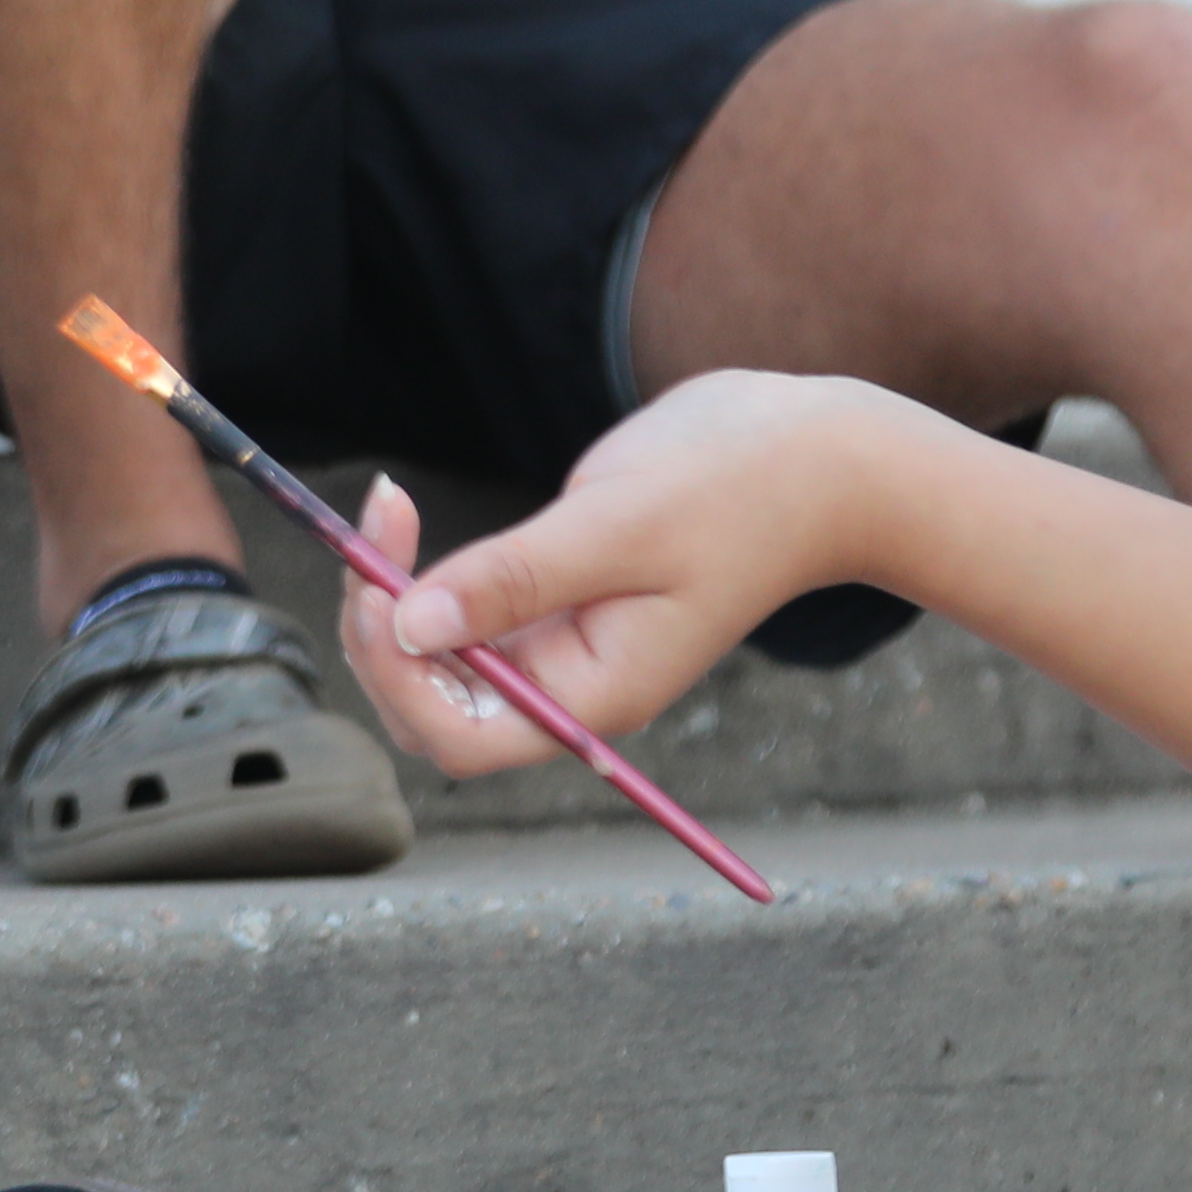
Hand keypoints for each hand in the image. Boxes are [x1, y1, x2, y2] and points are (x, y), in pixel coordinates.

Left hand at [352, 366, 933, 774]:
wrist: (818, 456)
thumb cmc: (741, 489)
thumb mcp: (622, 526)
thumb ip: (515, 578)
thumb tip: (410, 624)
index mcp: (594, 696)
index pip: (458, 735)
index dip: (395, 673)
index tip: (378, 582)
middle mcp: (570, 686)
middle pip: (431, 704)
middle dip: (377, 630)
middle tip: (373, 527)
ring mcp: (561, 644)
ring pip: (434, 658)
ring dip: (387, 598)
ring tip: (383, 512)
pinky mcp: (554, 596)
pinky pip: (461, 611)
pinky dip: (418, 574)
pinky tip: (403, 517)